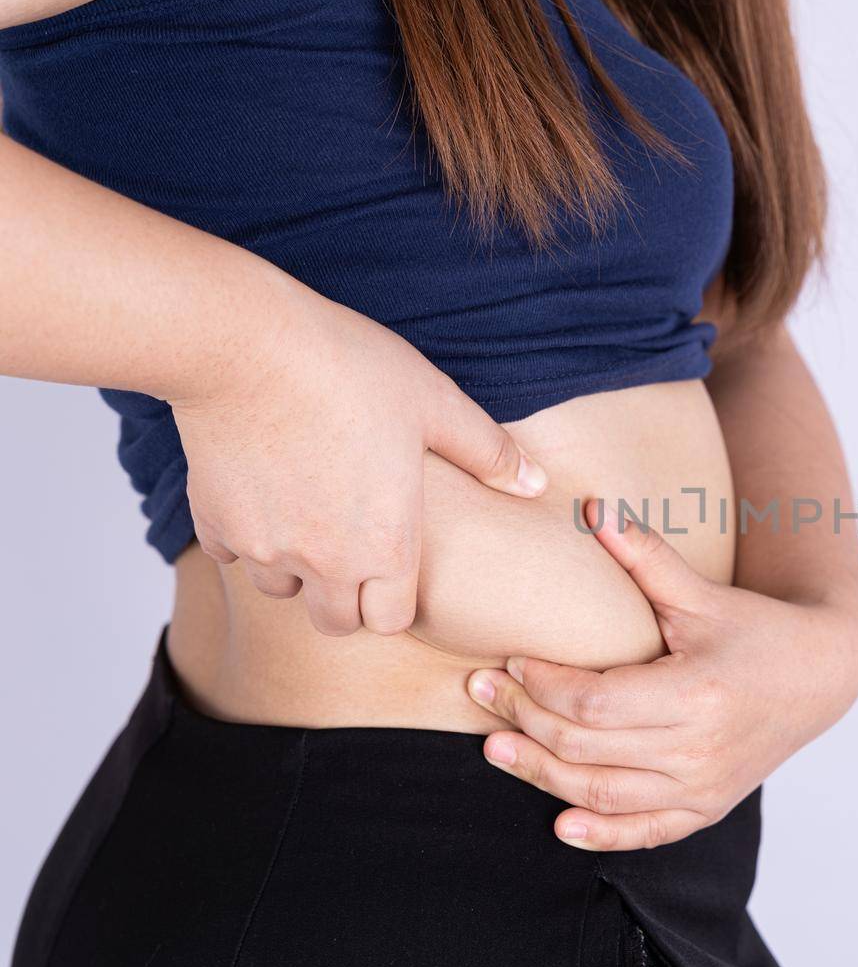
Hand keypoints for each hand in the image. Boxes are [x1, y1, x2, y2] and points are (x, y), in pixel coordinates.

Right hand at [171, 293, 546, 635]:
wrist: (246, 344)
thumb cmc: (351, 369)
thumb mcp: (437, 404)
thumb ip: (489, 453)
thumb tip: (535, 483)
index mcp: (385, 545)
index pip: (391, 621)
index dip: (395, 601)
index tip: (394, 570)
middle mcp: (323, 561)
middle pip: (335, 622)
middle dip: (346, 600)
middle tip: (354, 552)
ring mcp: (264, 547)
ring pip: (281, 590)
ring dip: (297, 568)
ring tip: (312, 514)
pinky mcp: (213, 522)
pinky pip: (232, 554)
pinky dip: (247, 535)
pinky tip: (264, 489)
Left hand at [465, 500, 857, 850]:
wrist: (819, 678)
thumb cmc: (757, 630)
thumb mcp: (702, 592)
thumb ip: (645, 555)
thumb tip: (591, 507)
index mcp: (698, 694)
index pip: (595, 703)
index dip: (543, 684)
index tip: (510, 658)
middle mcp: (699, 751)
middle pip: (586, 747)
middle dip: (524, 719)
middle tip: (482, 689)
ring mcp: (702, 788)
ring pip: (601, 794)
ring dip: (540, 773)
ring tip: (494, 746)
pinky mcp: (705, 809)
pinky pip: (642, 833)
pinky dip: (598, 833)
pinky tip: (559, 823)